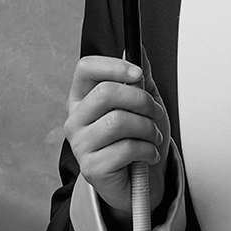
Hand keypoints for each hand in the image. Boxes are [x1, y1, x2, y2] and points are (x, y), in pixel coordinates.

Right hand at [64, 54, 168, 226]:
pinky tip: (148, 155)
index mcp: (83, 99)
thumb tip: (139, 48)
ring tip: (153, 137)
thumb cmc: (138, 141)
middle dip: (141, 101)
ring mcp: (80, 145)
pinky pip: (126, 148)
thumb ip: (140, 78)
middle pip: (106, 93)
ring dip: (148, 129)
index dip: (113, 66)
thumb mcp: (143, 105)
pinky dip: (147, 150)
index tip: (138, 73)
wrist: (142, 182)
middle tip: (154, 113)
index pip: (86, 69)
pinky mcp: (92, 168)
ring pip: (119, 121)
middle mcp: (76, 120)